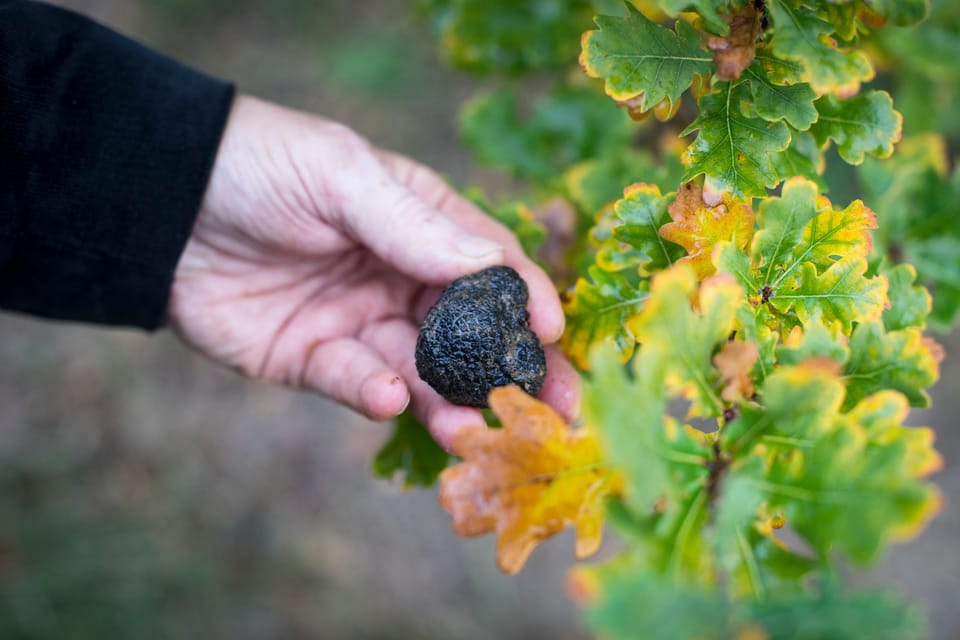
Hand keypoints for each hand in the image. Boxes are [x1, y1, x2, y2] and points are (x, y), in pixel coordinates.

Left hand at [168, 96, 580, 448]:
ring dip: (450, 399)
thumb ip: (414, 226)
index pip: (487, 262)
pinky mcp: (313, 359)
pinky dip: (376, 394)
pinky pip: (356, 383)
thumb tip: (492, 265)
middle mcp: (397, 275)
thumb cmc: (260, 166)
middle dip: (511, 369)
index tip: (551, 331)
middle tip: (553, 408)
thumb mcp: (342, 177)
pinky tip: (390, 395)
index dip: (522, 297)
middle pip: (470, 329)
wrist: (158, 203)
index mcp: (416, 222)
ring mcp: (358, 321)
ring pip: (421, 369)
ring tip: (474, 425)